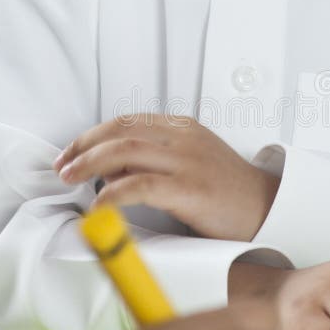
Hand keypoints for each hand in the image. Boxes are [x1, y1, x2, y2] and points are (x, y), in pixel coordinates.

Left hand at [54, 114, 279, 241]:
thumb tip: (112, 169)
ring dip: (90, 163)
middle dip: (84, 146)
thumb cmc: (228, 191)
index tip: (71, 151)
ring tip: (71, 178)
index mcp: (183, 128)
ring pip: (126, 151)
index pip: (128, 121)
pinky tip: (99, 204)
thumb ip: (157, 158)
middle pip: (121, 131)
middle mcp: (184, 139)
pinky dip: (112, 193)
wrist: (267, 209)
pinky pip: (141, 185)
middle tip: (63, 165)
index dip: (93, 134)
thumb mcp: (194, 160)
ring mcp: (188, 162)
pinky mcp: (191, 189)